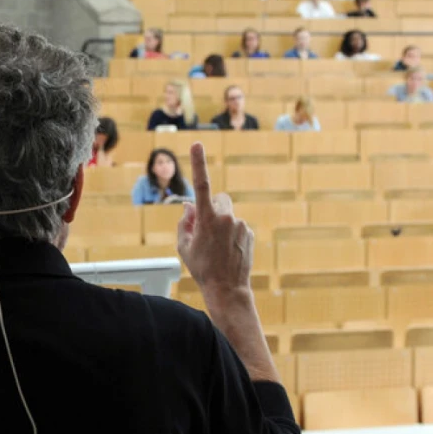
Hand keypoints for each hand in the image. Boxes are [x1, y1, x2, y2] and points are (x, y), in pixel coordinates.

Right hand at [176, 143, 253, 300]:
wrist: (227, 288)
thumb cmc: (202, 268)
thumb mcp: (184, 246)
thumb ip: (185, 222)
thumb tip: (190, 206)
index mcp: (206, 219)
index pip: (201, 185)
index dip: (198, 163)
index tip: (197, 144)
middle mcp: (225, 217)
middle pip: (219, 200)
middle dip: (212, 208)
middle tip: (205, 231)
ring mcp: (240, 224)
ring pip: (227, 215)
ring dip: (221, 224)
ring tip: (217, 248)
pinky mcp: (249, 232)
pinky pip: (237, 226)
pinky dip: (231, 234)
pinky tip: (228, 252)